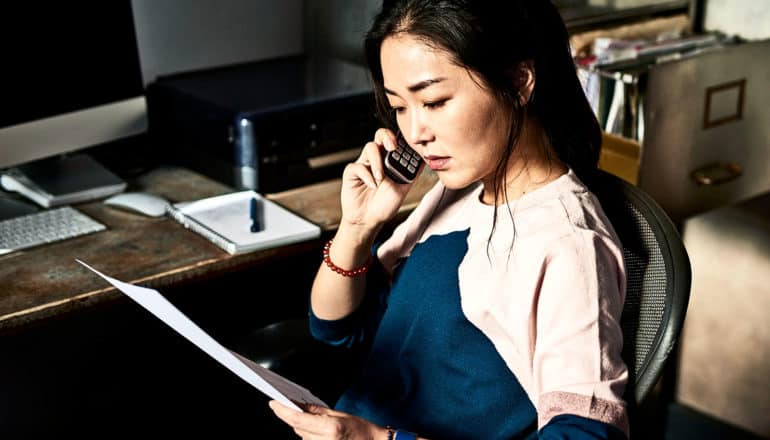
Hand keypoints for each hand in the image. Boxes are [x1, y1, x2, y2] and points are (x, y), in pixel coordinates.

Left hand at [269, 400, 388, 439]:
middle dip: (291, 415)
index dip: (282, 410)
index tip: (273, 402)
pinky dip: (306, 432)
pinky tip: (311, 425)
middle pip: (297, 427)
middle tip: (285, 402)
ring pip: (301, 435)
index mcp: (329, 428)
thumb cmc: (361, 429)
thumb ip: (317, 411)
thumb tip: (298, 404)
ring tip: (304, 414)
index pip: (297, 419)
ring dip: (299, 424)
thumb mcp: (340, 415)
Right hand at [340, 128, 415, 231]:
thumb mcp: (404, 188)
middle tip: (392, 147)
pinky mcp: (352, 172)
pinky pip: (358, 166)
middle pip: (380, 135)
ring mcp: (364, 164)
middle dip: (387, 136)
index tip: (406, 146)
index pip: (394, 141)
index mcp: (389, 160)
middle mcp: (376, 159)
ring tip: (381, 178)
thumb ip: (412, 174)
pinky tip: (372, 186)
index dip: (400, 139)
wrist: (369, 220)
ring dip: (377, 162)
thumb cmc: (384, 205)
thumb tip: (426, 160)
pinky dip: (367, 176)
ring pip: (369, 147)